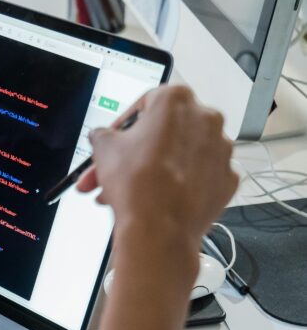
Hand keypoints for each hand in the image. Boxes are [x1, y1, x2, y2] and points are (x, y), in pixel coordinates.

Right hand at [78, 86, 238, 288]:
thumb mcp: (104, 149)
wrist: (159, 229)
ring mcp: (221, 150)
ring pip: (183, 156)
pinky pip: (200, 178)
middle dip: (138, 152)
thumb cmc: (138, 185)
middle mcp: (206, 119)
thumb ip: (103, 134)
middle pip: (166, 133)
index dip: (123, 126)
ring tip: (131, 191)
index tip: (114, 141)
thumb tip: (102, 137)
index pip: (146, 104)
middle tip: (117, 169)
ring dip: (158, 169)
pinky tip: (161, 199)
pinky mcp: (227, 180)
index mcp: (177, 100)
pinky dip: (183, 186)